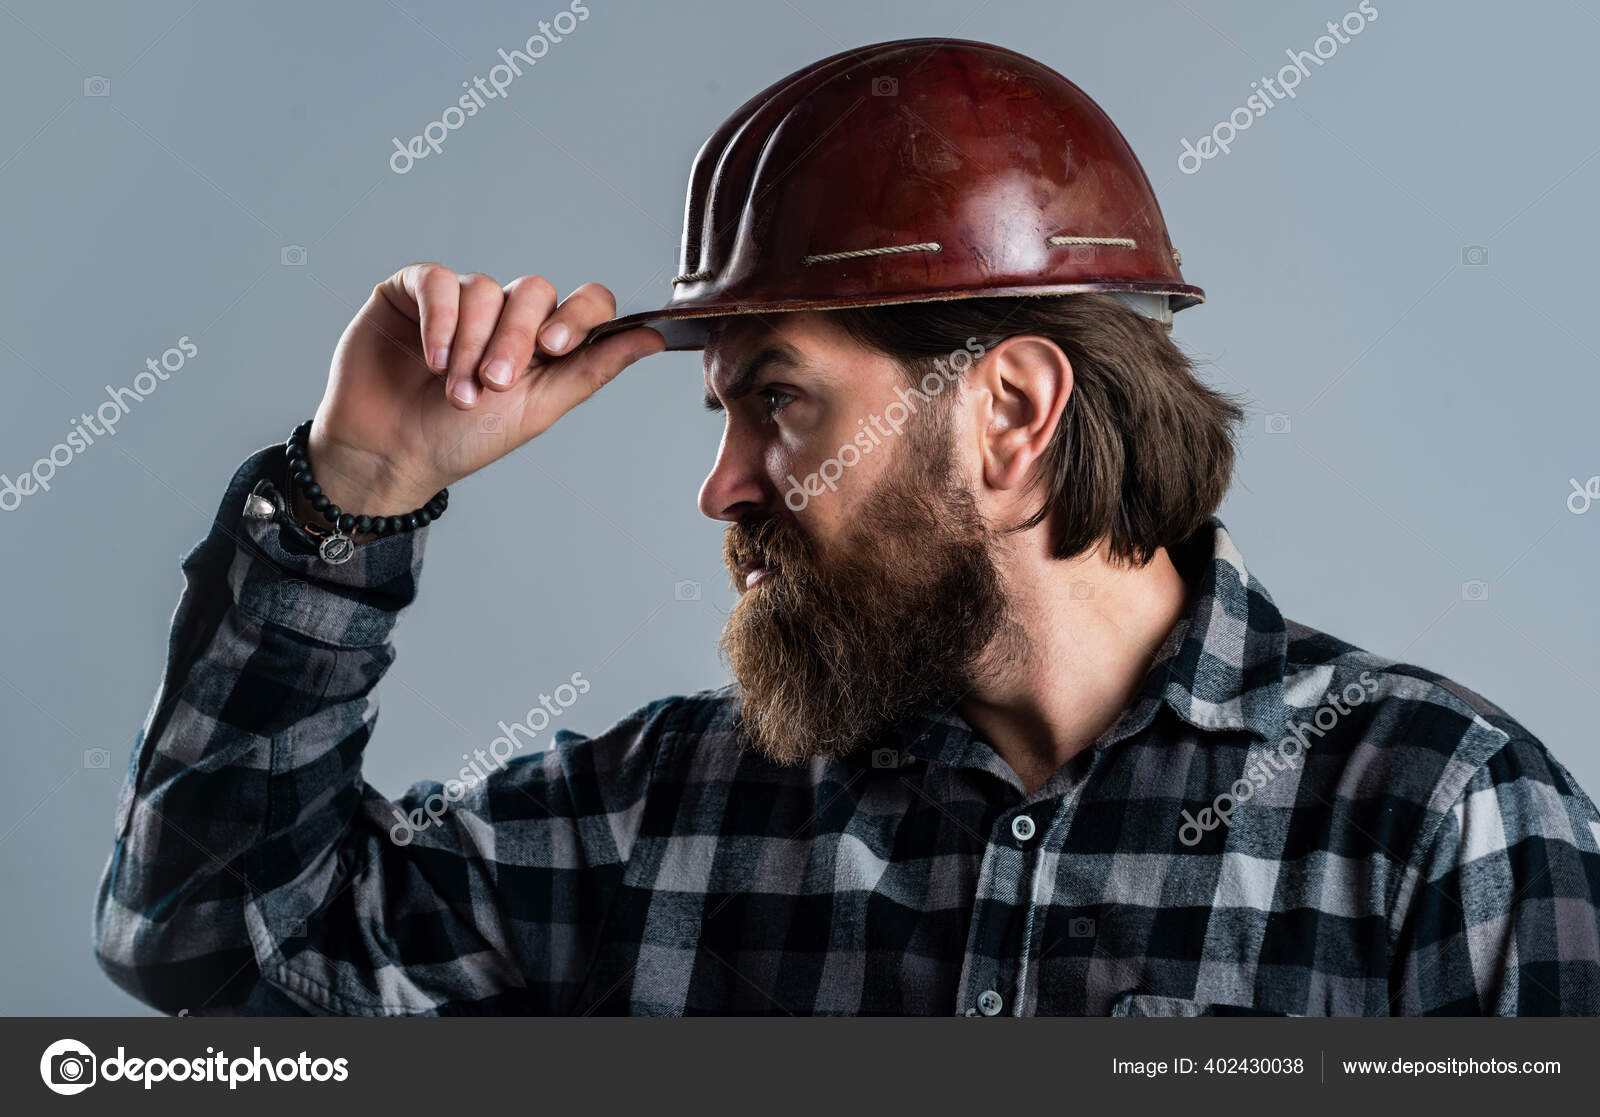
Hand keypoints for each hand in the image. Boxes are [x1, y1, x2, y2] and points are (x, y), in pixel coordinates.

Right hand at [304, 263, 664, 515]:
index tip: (556, 348)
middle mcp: (505, 314)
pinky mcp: (412, 291)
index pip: (584, 302)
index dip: (578, 315)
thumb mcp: (537, 409)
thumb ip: (593, 369)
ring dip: (471, 345)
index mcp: (544, 341)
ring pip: (483, 290)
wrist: (390, 454)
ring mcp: (459, 300)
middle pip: (533, 291)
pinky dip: (439, 321)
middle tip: (494, 384)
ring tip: (455, 390)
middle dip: (515, 341)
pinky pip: (438, 282)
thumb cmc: (461, 438)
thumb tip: (653, 337)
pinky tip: (432, 359)